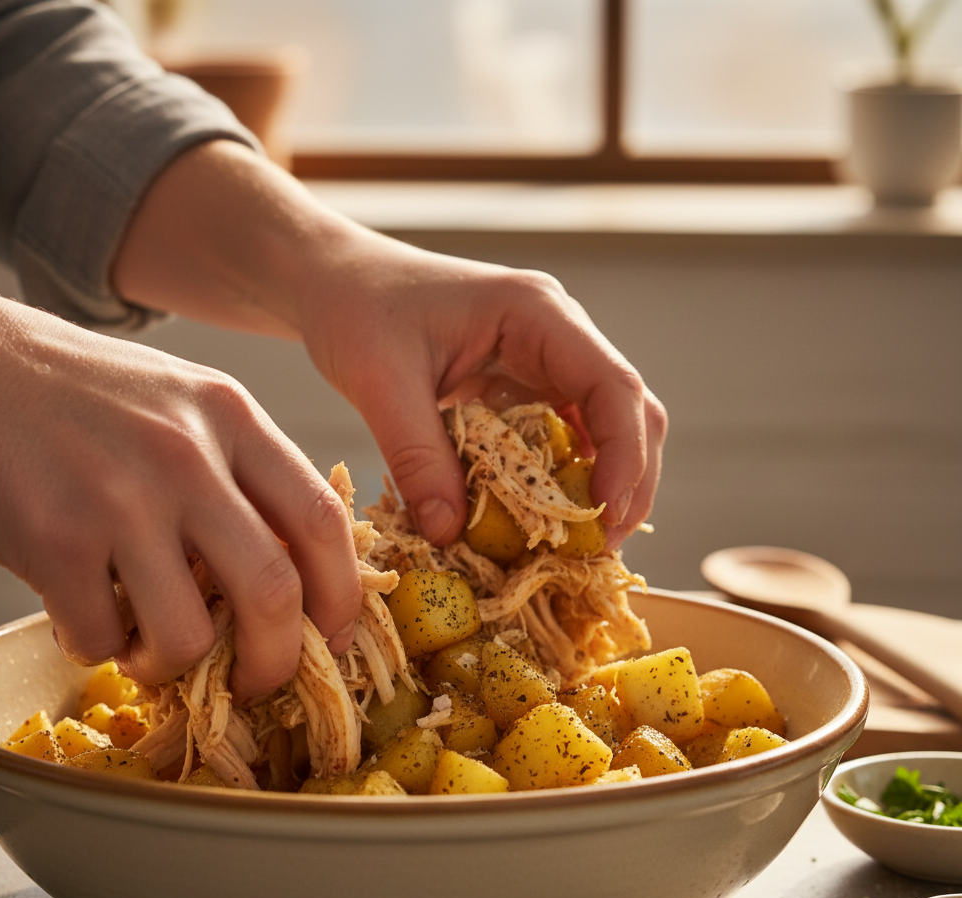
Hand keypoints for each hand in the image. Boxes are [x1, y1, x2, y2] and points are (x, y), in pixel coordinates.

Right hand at [0, 274, 360, 701]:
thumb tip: (293, 572)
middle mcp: (186, 456)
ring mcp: (120, 498)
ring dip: (173, 665)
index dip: (341, 595)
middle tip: (257, 681)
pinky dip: (98, 649)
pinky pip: (99, 638)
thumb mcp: (185, 402)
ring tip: (149, 646)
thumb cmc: (80, 390)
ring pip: (185, 635)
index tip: (331, 635)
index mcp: (232, 418)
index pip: (322, 521)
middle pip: (273, 593)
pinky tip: (84, 617)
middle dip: (275, 661)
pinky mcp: (53, 539)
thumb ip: (244, 472)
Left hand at [296, 237, 667, 548]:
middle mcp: (557, 333)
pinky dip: (562, 481)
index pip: (612, 384)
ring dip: (601, 486)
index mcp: (537, 312)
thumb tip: (449, 533)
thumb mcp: (380, 383)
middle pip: (629, 411)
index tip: (604, 513)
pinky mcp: (525, 386)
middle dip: (628, 481)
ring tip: (580, 545)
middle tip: (602, 546)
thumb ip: (417, 457)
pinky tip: (542, 520)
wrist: (337, 282)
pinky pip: (563, 438)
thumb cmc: (357, 310)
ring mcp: (546, 360)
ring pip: (605, 428)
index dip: (624, 453)